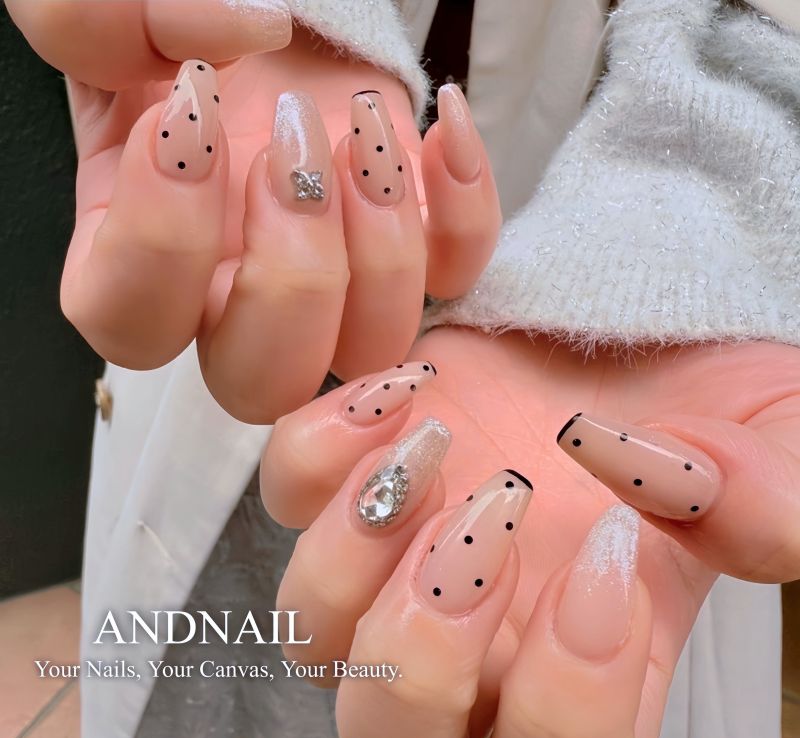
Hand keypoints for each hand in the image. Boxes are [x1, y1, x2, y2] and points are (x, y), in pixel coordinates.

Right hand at [7, 0, 500, 421]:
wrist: (266, 5)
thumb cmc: (174, 19)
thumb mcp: (95, 3)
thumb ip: (96, 23)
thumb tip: (241, 40)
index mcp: (137, 259)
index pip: (132, 325)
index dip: (160, 245)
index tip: (187, 119)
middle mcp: (234, 297)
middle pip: (261, 382)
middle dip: (290, 277)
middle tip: (289, 149)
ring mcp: (333, 284)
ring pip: (369, 347)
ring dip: (380, 248)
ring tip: (363, 129)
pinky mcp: (410, 243)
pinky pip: (456, 275)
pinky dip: (465, 213)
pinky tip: (442, 126)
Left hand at [261, 328, 799, 737]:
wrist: (620, 325)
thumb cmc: (697, 399)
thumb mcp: (772, 439)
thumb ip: (772, 496)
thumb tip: (706, 499)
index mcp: (590, 665)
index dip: (569, 719)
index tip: (609, 558)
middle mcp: (480, 636)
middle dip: (425, 654)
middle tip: (496, 514)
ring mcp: (398, 557)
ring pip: (309, 639)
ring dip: (353, 554)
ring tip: (436, 446)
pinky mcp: (353, 472)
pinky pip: (284, 495)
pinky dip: (319, 452)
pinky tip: (403, 393)